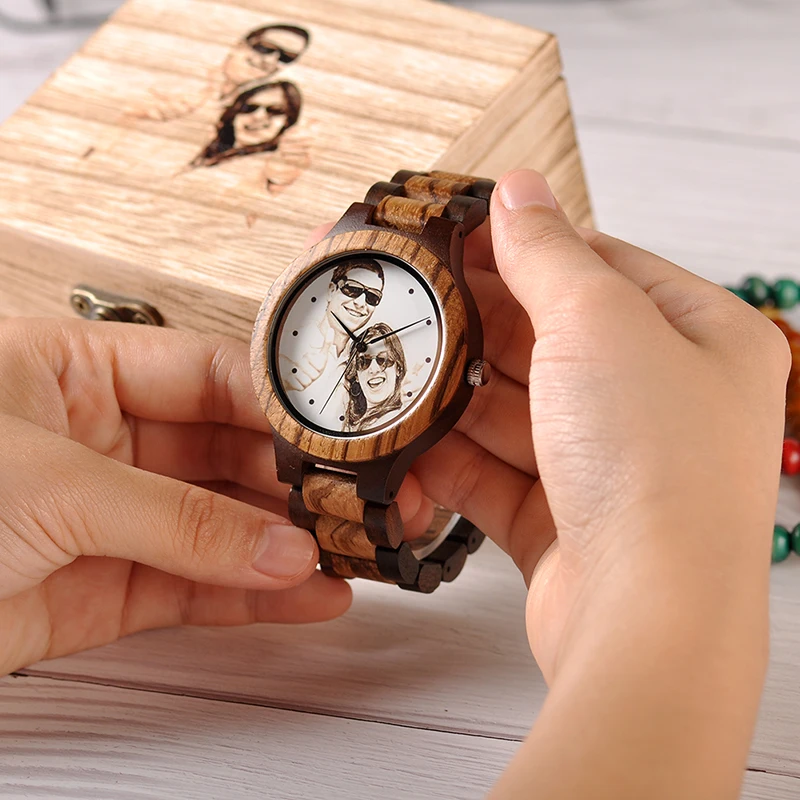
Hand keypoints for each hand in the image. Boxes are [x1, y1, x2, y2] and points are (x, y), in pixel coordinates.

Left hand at [0, 319, 431, 675]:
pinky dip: (247, 598)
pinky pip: (189, 589)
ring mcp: (98, 519)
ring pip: (213, 528)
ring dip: (279, 548)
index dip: (274, 402)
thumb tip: (273, 546)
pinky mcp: (93, 593)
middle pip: (220, 455)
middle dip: (289, 482)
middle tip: (350, 503)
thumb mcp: (47, 481)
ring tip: (344, 556)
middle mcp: (91, 440)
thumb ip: (173, 517)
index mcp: (71, 372)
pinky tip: (302, 597)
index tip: (334, 429)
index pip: (205, 373)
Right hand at [311, 169, 789, 796]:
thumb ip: (549, 252)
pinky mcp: (567, 522)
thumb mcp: (598, 322)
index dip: (530, 247)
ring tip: (396, 370)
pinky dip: (454, 460)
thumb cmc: (654, 464)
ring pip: (518, 413)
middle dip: (480, 326)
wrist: (647, 619)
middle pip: (552, 343)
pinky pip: (500, 475)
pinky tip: (409, 444)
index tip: (460, 235)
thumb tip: (517, 188)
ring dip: (457, 396)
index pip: (606, 268)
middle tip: (413, 300)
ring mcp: (614, 467)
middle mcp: (663, 404)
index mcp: (702, 340)